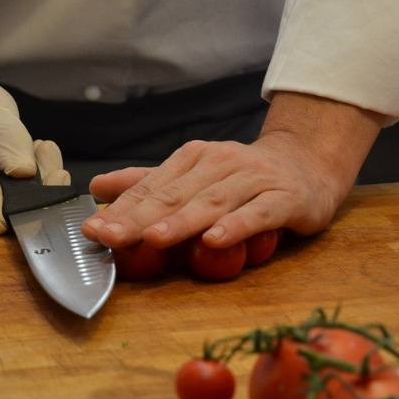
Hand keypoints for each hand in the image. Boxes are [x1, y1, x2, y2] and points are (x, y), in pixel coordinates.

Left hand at [82, 92, 384, 248]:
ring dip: (181, 222)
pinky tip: (215, 240)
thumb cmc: (241, 177)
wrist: (306, 163)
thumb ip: (147, 183)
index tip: (92, 229)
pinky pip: (258, 214)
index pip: (151, 187)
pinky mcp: (285, 198)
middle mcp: (219, 164)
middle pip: (175, 195)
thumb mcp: (192, 175)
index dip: (121, 210)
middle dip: (139, 218)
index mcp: (192, 159)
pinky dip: (236, 227)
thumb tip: (98, 188)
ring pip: (212, 202)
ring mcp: (253, 179)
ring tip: (153, 239)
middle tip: (109, 236)